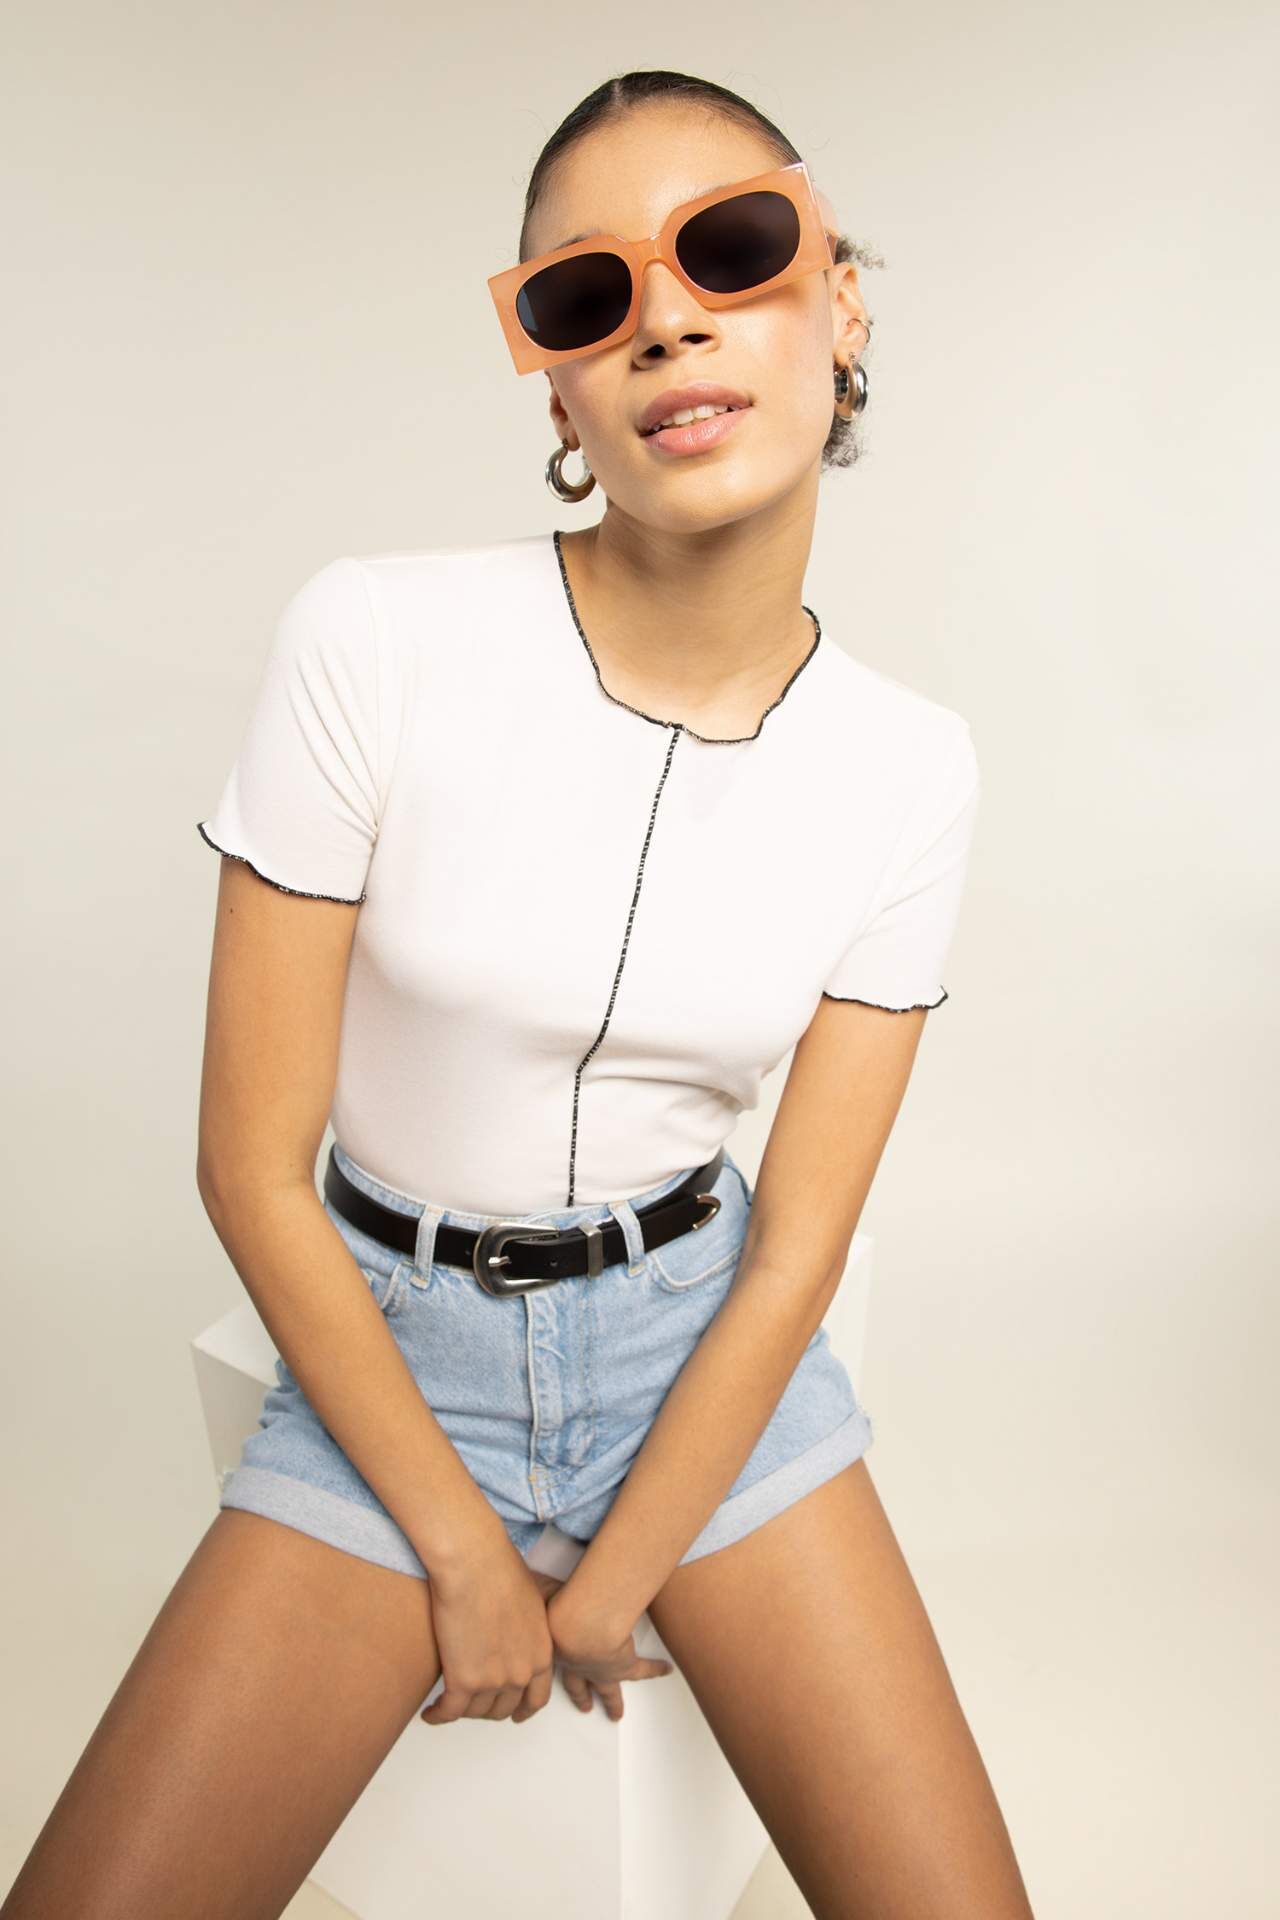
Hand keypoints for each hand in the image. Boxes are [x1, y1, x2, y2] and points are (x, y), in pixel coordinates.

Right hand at [420, 1541, 555, 1726]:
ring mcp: (493, 1681)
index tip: (515, 1714)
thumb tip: (513, 1633)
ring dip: (461, 1711)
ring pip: (475, 1712)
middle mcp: (521, 1673)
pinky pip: (448, 1712)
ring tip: (448, 1703)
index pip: (537, 1698)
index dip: (523, 1710)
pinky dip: (437, 1716)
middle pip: (503, 1709)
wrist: (475, 1564)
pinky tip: (429, 1713)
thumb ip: (526, 1629)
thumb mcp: (529, 1602)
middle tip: (473, 1701)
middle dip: (488, 1708)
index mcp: (541, 1653)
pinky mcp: (463, 1681)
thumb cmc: (498, 1569)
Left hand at [544, 1583, 673, 1721]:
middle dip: (581, 1697)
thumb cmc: (557, 1611)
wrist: (581, 1627)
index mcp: (556, 1651)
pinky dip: (655, 1669)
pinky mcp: (624, 1667)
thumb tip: (526, 1576)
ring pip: (608, 1691)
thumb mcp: (542, 1595)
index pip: (552, 1659)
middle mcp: (577, 1666)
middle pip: (579, 1687)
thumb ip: (535, 1588)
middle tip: (585, 1707)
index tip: (552, 1671)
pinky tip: (665, 1670)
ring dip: (613, 1701)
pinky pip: (643, 1671)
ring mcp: (600, 1671)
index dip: (550, 1665)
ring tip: (617, 1713)